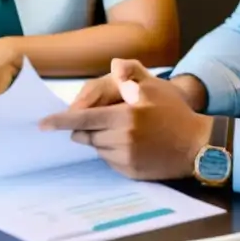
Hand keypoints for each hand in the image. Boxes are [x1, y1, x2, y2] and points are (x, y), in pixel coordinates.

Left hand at [40, 59, 212, 180]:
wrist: (197, 145)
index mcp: (124, 118)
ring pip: (98, 149)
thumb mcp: (155, 86)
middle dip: (86, 128)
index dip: (60, 122)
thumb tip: (113, 67)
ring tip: (124, 130)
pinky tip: (130, 144)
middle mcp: (122, 140)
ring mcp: (126, 160)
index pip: (82, 120)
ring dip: (100, 139)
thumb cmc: (175, 112)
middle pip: (87, 136)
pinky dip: (112, 152)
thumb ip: (131, 73)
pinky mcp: (131, 173)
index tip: (42, 124)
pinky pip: (109, 161)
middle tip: (103, 119)